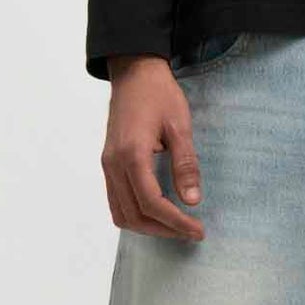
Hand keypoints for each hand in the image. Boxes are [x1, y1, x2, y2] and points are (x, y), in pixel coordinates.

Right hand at [101, 54, 207, 239]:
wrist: (134, 73)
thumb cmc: (159, 94)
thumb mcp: (180, 126)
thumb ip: (185, 164)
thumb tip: (192, 201)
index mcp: (131, 154)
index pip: (151, 203)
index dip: (175, 222)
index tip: (198, 230)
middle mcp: (113, 164)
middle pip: (134, 215)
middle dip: (163, 229)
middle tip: (190, 231)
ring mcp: (107, 165)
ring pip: (121, 213)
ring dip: (148, 226)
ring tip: (175, 226)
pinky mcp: (108, 164)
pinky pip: (116, 201)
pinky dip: (135, 214)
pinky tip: (157, 212)